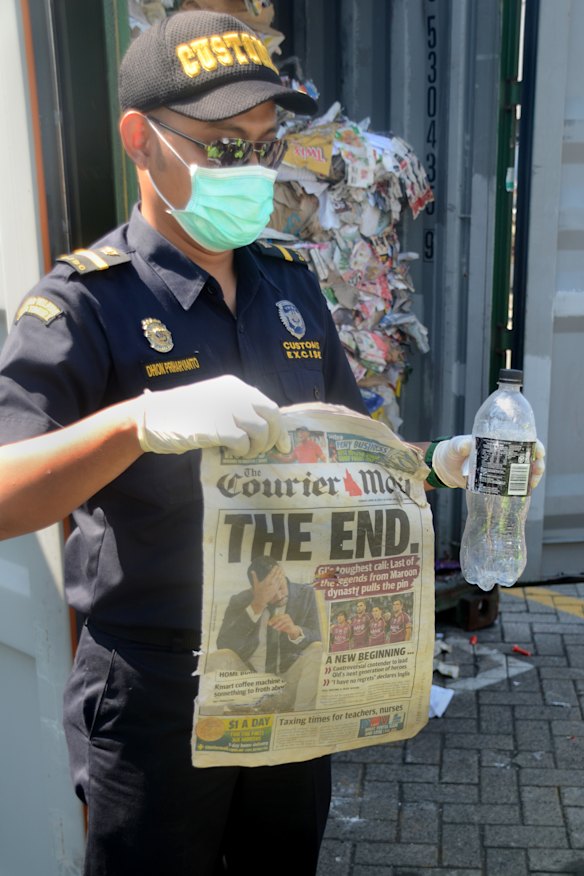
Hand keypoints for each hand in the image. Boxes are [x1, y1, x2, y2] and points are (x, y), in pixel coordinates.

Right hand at [136, 375, 290, 457]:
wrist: (151, 417)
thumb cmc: (182, 415)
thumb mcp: (213, 403)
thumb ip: (236, 410)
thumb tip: (264, 433)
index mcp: (234, 385)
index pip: (268, 405)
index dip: (280, 428)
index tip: (283, 446)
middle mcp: (233, 393)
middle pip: (271, 415)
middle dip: (274, 437)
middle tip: (266, 452)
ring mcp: (224, 408)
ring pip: (261, 430)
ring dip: (257, 447)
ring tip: (245, 453)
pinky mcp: (215, 426)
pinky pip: (242, 442)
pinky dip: (241, 451)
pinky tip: (231, 453)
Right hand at [250, 565, 285, 612]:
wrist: (260, 600)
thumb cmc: (257, 592)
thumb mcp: (255, 584)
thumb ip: (254, 577)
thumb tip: (252, 571)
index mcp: (266, 581)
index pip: (271, 574)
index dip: (274, 569)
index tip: (276, 566)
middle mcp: (270, 584)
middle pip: (276, 576)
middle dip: (278, 571)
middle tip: (280, 566)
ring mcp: (274, 587)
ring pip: (278, 579)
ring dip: (280, 574)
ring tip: (282, 570)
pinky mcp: (276, 590)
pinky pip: (280, 584)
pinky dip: (281, 580)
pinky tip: (282, 577)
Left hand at [268, 613, 299, 638]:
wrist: (292, 629)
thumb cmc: (285, 626)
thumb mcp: (279, 624)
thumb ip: (274, 623)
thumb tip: (268, 622)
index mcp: (283, 615)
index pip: (277, 615)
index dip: (272, 619)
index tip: (269, 622)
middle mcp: (286, 616)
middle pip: (279, 617)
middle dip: (274, 621)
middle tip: (270, 624)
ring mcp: (289, 619)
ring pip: (282, 621)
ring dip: (277, 625)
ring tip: (274, 628)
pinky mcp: (291, 623)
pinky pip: (285, 625)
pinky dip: (281, 627)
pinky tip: (278, 629)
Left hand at [432, 435, 545, 489]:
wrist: (446, 469)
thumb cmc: (452, 452)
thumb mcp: (456, 447)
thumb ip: (460, 445)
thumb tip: (466, 445)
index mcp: (498, 439)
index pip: (522, 438)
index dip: (534, 444)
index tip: (539, 452)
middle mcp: (504, 452)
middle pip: (528, 455)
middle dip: (538, 463)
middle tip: (536, 472)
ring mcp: (503, 466)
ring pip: (525, 469)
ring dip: (533, 475)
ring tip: (532, 484)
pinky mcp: (499, 479)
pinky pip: (516, 482)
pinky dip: (523, 485)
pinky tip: (525, 490)